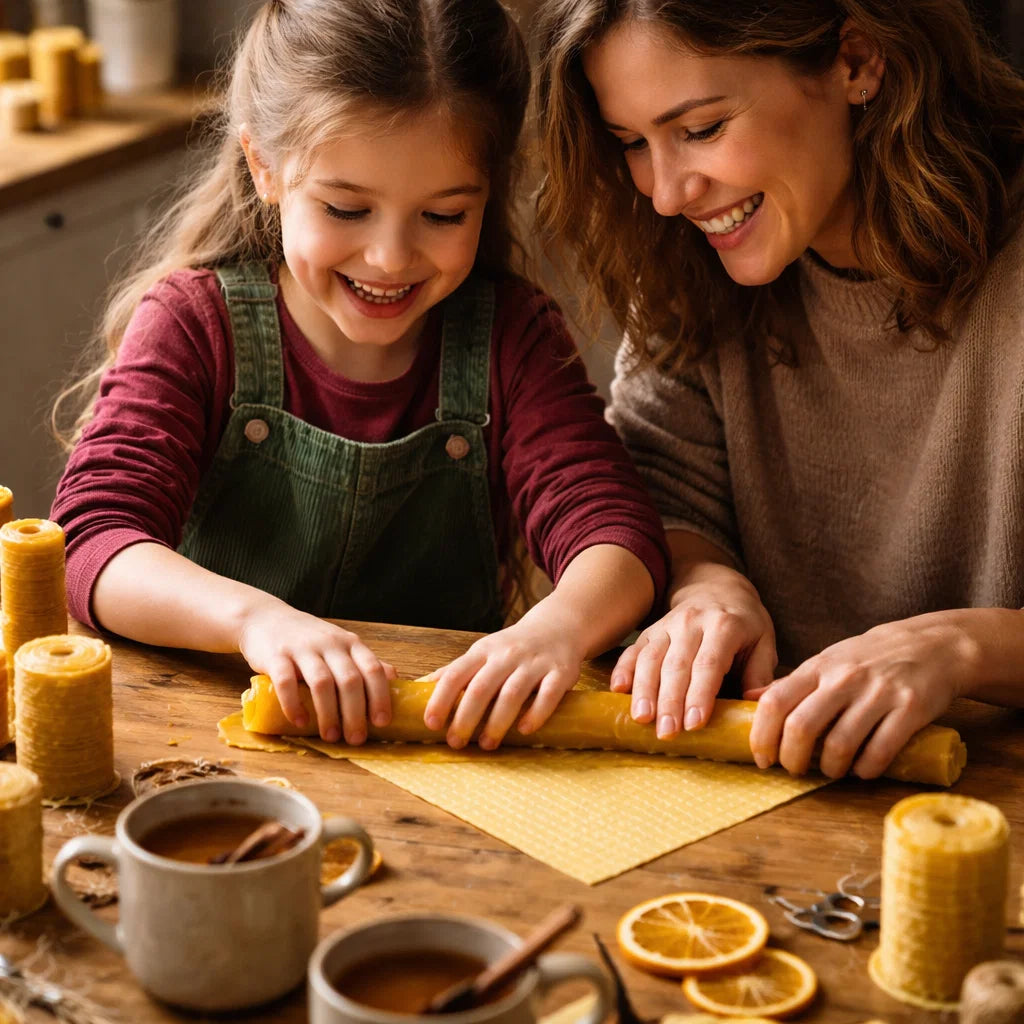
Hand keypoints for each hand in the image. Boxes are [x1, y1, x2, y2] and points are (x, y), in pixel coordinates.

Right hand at [237, 599, 395, 744]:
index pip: (372, 669)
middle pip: (350, 680)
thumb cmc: (309, 638)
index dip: (380, 697)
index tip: (382, 722)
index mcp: (350, 643)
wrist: (265, 618)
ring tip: (331, 736)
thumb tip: (394, 679)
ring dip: (328, 714)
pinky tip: (300, 722)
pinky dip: (294, 704)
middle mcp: (330, 644)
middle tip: (356, 739)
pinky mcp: (276, 656)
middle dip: (355, 713)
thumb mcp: (341, 644)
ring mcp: (302, 648)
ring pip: (322, 683)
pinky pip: (286, 682)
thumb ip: (363, 662)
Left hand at [422, 619, 584, 749]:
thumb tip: (417, 688)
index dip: (441, 699)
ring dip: (497, 722)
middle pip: (481, 688)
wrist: (558, 627)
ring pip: (513, 693)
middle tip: (456, 742)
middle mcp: (507, 655)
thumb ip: (454, 671)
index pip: (455, 674)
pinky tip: (524, 730)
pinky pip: (548, 694)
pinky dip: (536, 714)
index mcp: (483, 651)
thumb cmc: (512, 647)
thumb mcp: (481, 653)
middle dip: (465, 718)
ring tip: (487, 744)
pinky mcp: (560, 672)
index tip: (431, 724)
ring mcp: (534, 663)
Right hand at [610, 564, 775, 737]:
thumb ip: (761, 673)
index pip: (708, 663)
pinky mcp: (650, 631)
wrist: (717, 588)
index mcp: (724, 626)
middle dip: (670, 701)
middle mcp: (691, 623)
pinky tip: (618, 690)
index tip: (694, 723)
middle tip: (667, 732)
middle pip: (676, 665)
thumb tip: (755, 703)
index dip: (700, 694)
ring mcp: (667, 625)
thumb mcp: (765, 642)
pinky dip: (623, 669)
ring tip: (641, 718)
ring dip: (644, 690)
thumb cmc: (745, 625)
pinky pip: (633, 650)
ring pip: (651, 658)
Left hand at [748, 615, 966, 778]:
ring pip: (839, 744)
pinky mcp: (910, 709)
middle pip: (801, 727)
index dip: (762, 735)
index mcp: (818, 668)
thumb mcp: (827, 662)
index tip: (762, 758)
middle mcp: (844, 678)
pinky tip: (862, 770)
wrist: (933, 645)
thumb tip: (748, 699)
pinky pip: (880, 751)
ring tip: (830, 770)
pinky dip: (865, 770)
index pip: (775, 702)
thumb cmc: (870, 658)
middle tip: (794, 770)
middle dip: (791, 759)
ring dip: (830, 768)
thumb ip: (792, 683)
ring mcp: (878, 693)